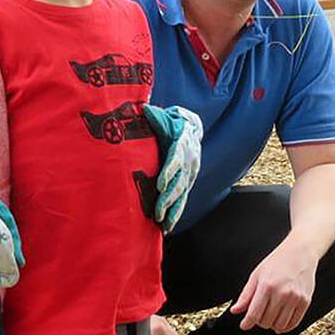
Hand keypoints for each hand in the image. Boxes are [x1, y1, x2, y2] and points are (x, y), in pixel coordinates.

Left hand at [143, 105, 203, 232]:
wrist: (192, 128)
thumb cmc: (172, 123)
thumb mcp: (165, 117)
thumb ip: (154, 116)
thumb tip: (143, 108)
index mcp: (182, 144)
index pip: (176, 159)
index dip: (169, 172)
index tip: (160, 184)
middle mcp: (190, 161)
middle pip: (180, 182)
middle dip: (168, 198)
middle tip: (157, 212)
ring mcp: (191, 173)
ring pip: (183, 194)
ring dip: (173, 210)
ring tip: (163, 224)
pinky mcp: (188, 181)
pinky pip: (183, 199)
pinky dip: (176, 213)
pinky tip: (167, 227)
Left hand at [229, 239, 316, 333]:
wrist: (300, 253)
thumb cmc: (278, 262)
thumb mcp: (257, 275)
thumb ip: (246, 295)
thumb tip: (235, 310)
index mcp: (267, 286)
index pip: (254, 314)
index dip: (247, 323)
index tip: (244, 325)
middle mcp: (282, 293)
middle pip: (266, 322)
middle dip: (259, 321)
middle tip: (260, 314)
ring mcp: (295, 298)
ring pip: (279, 326)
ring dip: (272, 325)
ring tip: (271, 316)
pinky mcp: (305, 301)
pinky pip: (294, 324)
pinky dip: (285, 327)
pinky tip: (281, 320)